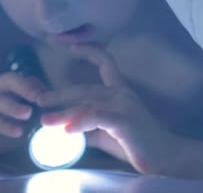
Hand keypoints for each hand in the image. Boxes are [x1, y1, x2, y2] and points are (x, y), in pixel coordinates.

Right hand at [0, 72, 47, 162]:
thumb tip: (56, 115)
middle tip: (39, 99)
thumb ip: (36, 115)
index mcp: (7, 84)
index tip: (51, 99)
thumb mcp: (23, 121)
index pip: (25, 79)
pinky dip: (2, 124)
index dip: (38, 87)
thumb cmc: (2, 130)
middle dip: (25, 88)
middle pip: (9, 79)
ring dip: (12, 106)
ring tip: (27, 114)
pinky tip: (16, 132)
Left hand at [36, 44, 181, 174]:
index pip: (105, 63)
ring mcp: (123, 105)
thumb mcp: (104, 131)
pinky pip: (97, 117)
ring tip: (45, 119)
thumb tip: (62, 124)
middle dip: (59, 94)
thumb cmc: (134, 143)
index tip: (71, 45)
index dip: (89, 51)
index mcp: (119, 91)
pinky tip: (67, 130)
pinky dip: (80, 122)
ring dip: (63, 113)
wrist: (163, 157)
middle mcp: (120, 93)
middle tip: (39, 100)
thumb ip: (86, 124)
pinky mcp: (124, 120)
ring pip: (86, 104)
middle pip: (83, 89)